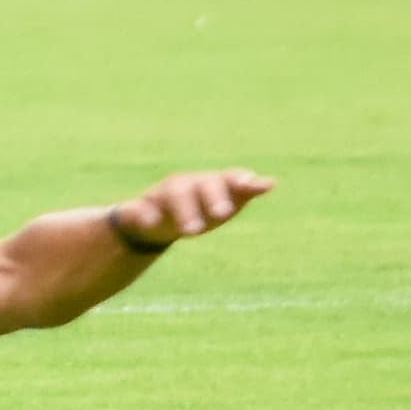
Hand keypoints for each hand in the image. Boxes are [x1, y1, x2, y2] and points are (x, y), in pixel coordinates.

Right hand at [109, 169, 275, 248]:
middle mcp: (187, 185)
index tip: (250, 185)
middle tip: (222, 215)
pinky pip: (138, 209)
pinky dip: (143, 214)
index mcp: (210, 184)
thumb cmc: (199, 210)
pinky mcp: (138, 209)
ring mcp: (161, 196)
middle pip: (201, 185)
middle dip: (212, 197)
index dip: (238, 180)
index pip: (227, 178)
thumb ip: (245, 192)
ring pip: (173, 195)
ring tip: (192, 231)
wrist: (154, 223)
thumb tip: (272, 181)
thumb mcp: (224, 204)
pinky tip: (150, 223)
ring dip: (184, 210)